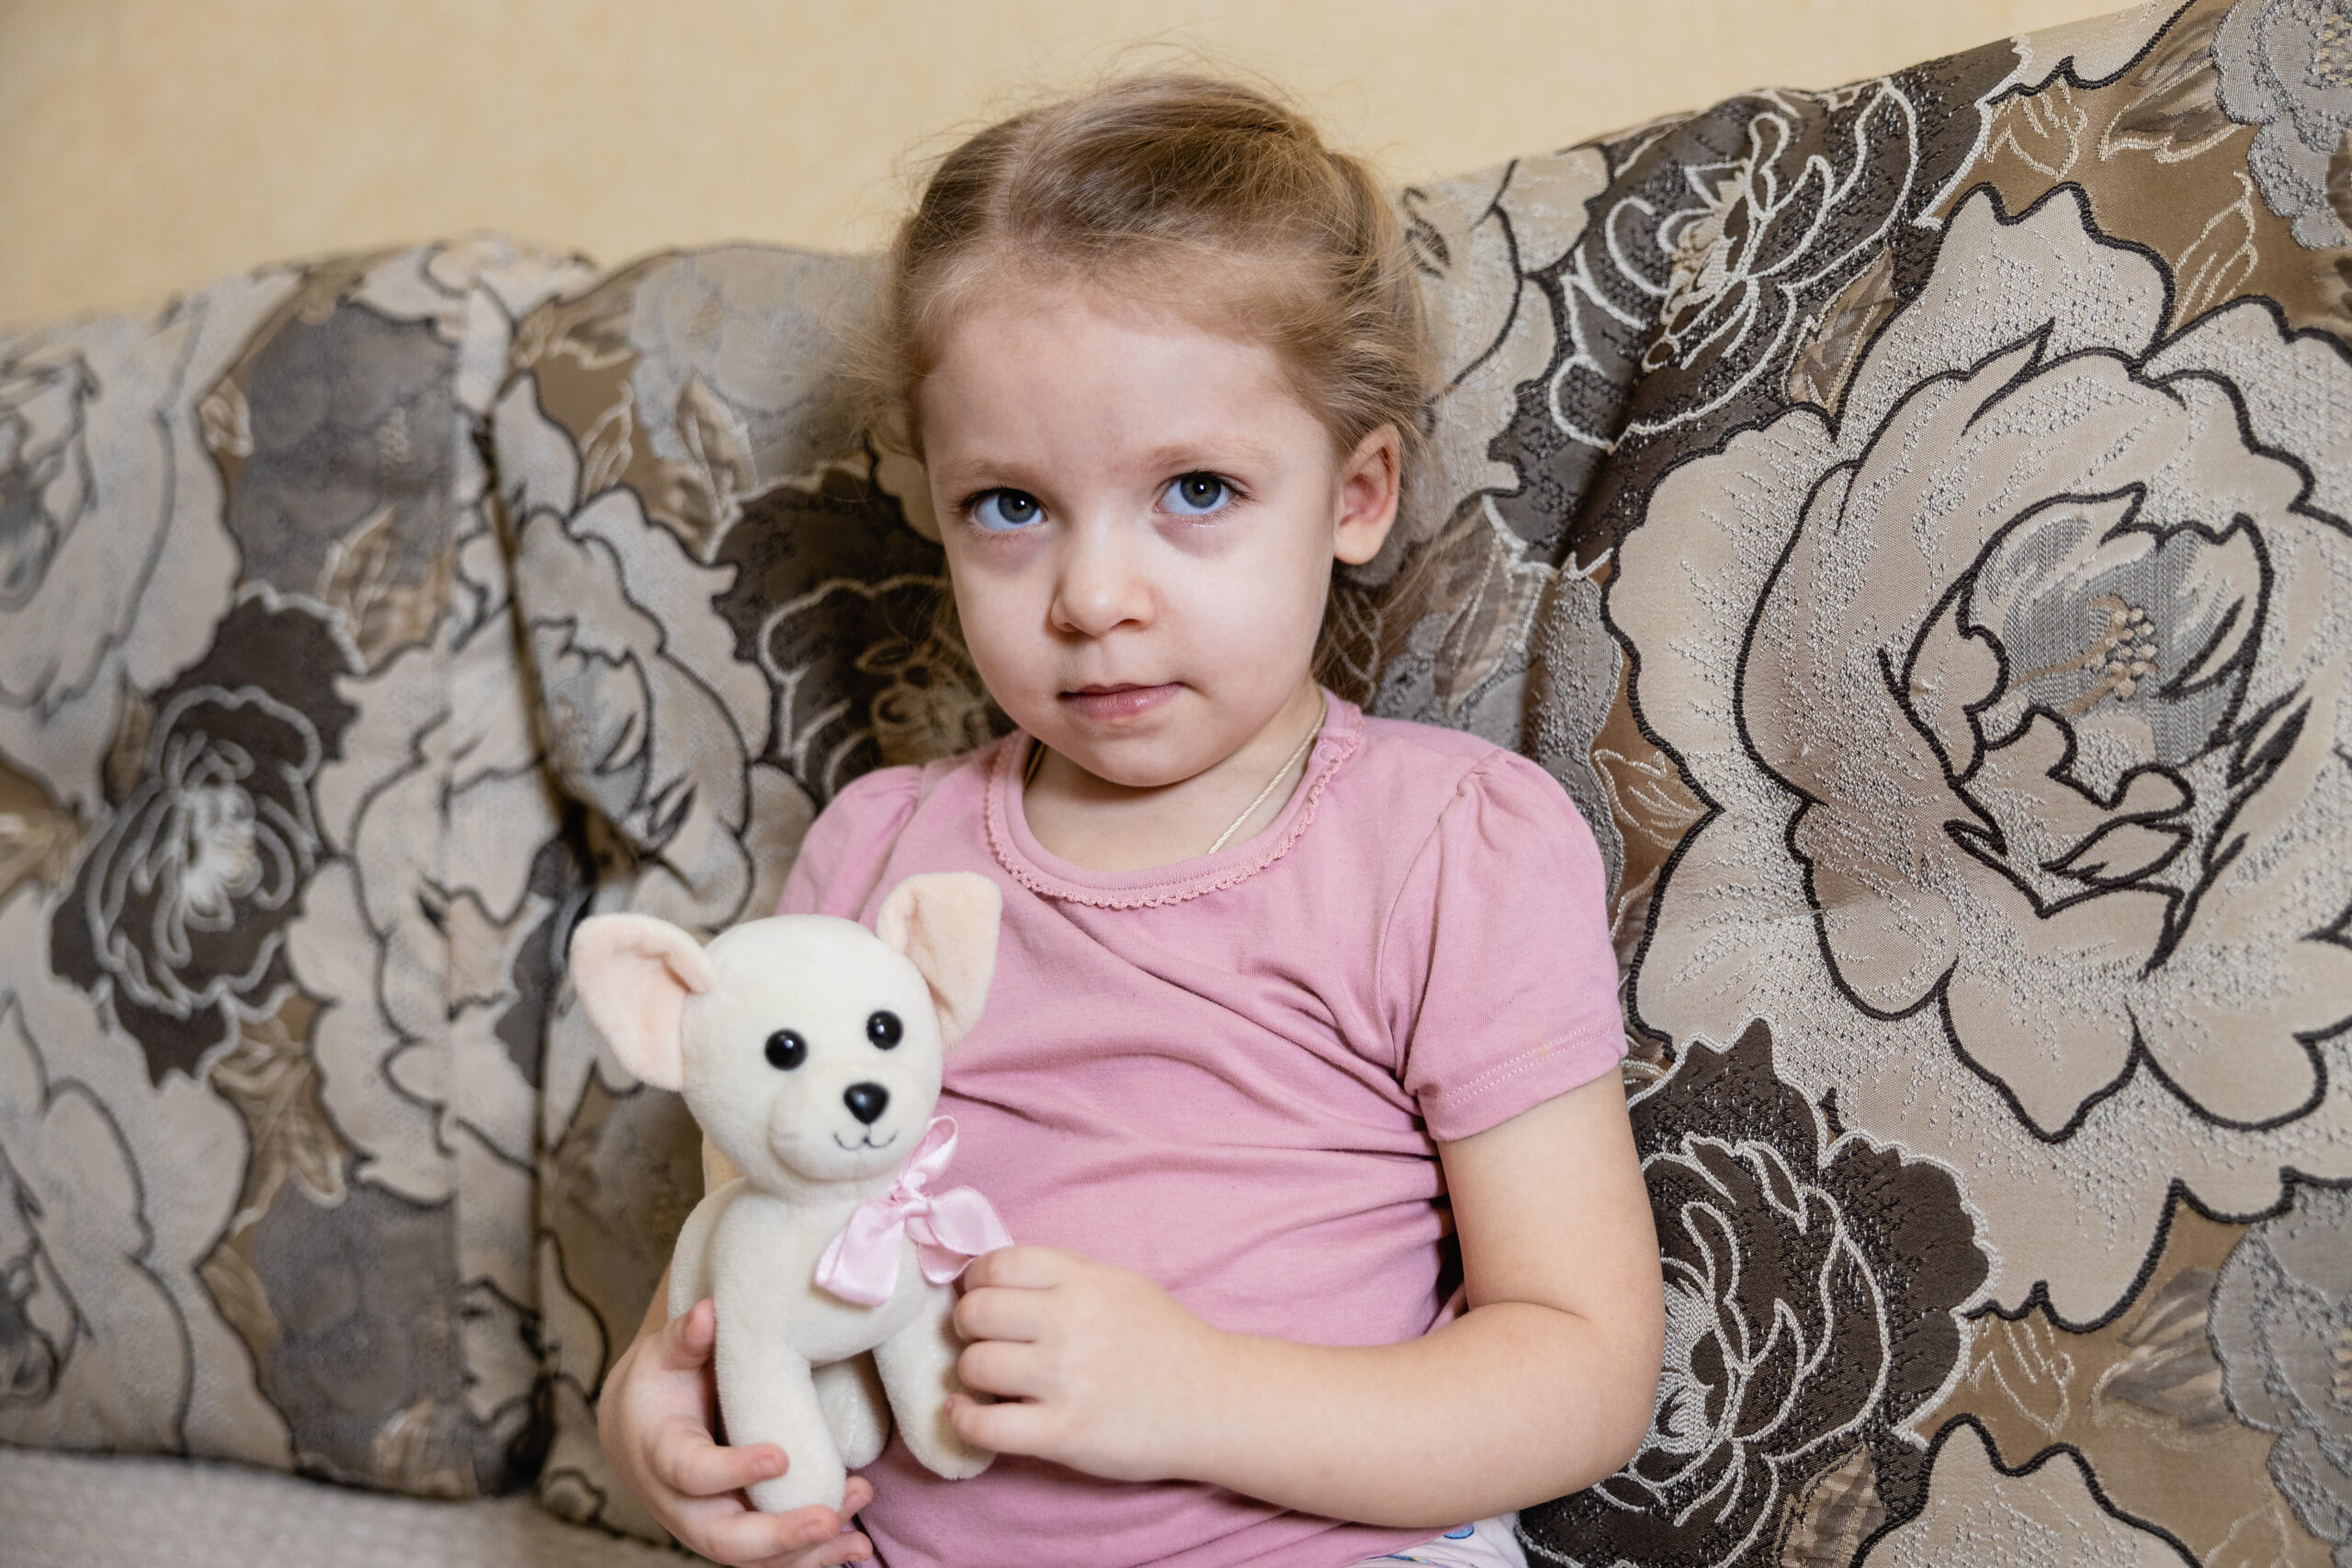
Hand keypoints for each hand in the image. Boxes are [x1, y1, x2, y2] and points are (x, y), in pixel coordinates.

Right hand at [599, 1295, 875, 1565]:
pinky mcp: (735, 1535)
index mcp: (663, 1456)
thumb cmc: (658, 1386)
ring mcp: (709, 1527)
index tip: (781, 1457)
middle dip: (778, 1535)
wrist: (639, 1430)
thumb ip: (685, 1339)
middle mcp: (682, 1506)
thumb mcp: (663, 1357)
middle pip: (724, 1539)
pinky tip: (854, 1546)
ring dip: (807, 1553)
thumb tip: (707, 1312)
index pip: (693, 1474)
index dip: (734, 1470)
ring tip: (857, 1539)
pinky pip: (772, 1560)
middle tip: (827, 1518)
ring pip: (753, 1560)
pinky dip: (812, 1559)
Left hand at [948, 1246, 1223, 1481]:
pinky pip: (985, 1426)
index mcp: (1083, 1281)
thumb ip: (1062, 1279)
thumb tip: (994, 1280)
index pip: (997, 1263)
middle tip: (982, 1339)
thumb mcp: (1119, 1285)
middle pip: (976, 1312)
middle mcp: (1070, 1323)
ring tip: (989, 1379)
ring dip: (971, 1374)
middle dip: (966, 1326)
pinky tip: (967, 1413)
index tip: (981, 1296)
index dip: (976, 1281)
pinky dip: (964, 1419)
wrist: (1215, 1402)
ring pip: (974, 1366)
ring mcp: (1066, 1380)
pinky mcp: (1064, 1434)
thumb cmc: (1165, 1341)